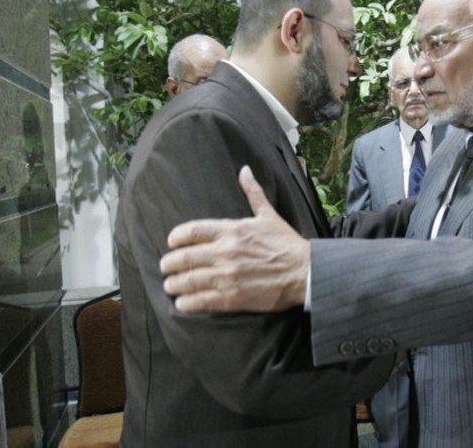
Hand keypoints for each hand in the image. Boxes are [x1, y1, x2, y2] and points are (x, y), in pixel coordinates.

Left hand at [161, 166, 309, 312]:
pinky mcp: (232, 297)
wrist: (305, 272)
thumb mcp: (268, 215)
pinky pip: (200, 301)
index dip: (175, 238)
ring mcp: (228, 275)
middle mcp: (226, 251)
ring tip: (171, 286)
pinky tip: (182, 303)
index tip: (172, 244)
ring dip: (174, 285)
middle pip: (184, 258)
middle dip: (169, 264)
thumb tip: (244, 170)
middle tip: (166, 268)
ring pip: (188, 281)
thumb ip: (252, 193)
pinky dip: (186, 303)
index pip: (191, 231)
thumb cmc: (287, 244)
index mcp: (232, 230)